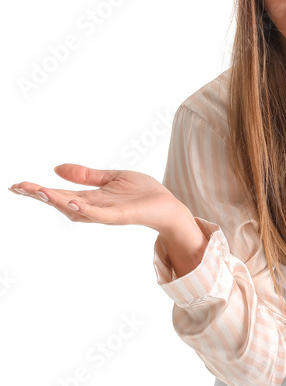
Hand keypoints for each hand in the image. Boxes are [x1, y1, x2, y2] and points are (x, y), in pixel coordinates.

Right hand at [8, 165, 184, 232]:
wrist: (168, 205)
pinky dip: (85, 210)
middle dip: (40, 196)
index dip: (38, 190)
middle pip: (60, 203)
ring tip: (39, 192)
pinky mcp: (120, 216)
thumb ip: (86, 175)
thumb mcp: (110, 178)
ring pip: (76, 209)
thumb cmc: (142, 193)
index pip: (58, 193)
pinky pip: (100, 215)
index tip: (17, 186)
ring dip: (57, 201)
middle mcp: (93, 208)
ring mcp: (106, 213)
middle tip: (18, 188)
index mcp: (89, 198)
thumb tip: (56, 169)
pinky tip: (72, 202)